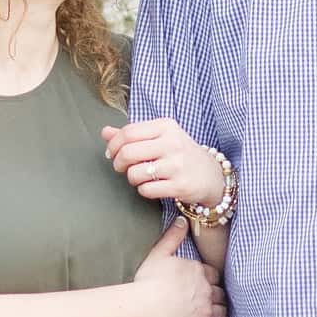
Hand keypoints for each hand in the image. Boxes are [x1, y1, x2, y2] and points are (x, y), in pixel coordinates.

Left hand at [103, 117, 228, 210]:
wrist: (212, 176)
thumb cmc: (181, 154)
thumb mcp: (161, 137)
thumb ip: (133, 134)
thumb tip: (105, 132)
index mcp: (166, 126)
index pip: (128, 132)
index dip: (113, 145)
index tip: (111, 153)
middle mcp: (172, 143)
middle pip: (128, 152)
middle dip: (118, 163)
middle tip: (121, 167)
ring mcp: (177, 165)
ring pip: (135, 173)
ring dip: (131, 178)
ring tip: (139, 177)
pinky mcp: (180, 186)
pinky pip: (146, 190)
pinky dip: (143, 190)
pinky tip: (150, 186)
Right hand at [136, 218, 228, 316]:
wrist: (145, 304)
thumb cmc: (150, 279)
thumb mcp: (159, 252)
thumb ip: (173, 235)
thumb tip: (183, 220)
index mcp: (199, 271)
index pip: (214, 274)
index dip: (210, 278)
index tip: (205, 281)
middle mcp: (207, 290)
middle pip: (221, 292)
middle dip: (217, 294)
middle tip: (210, 298)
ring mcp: (205, 311)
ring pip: (222, 311)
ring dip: (220, 311)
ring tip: (214, 313)